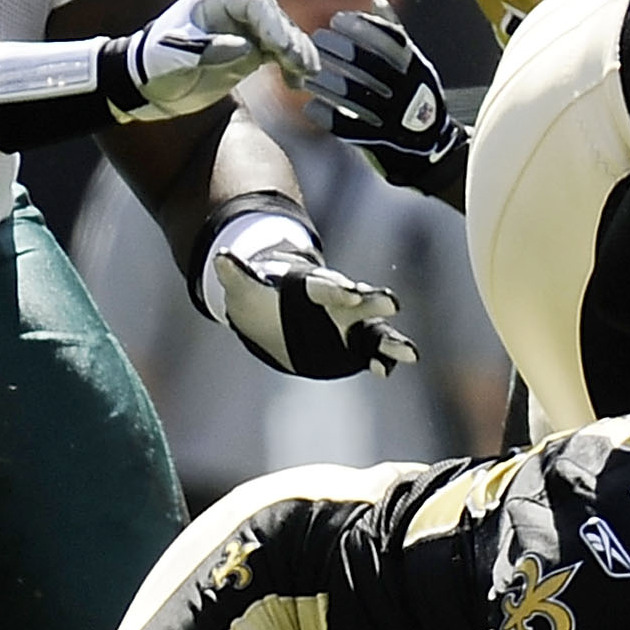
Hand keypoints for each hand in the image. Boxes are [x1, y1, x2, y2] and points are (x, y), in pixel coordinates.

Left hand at [109, 0, 319, 120]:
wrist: (141, 87)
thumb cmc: (152, 64)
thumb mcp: (173, 54)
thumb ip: (209, 49)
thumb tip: (248, 49)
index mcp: (213, 2)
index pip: (255, 3)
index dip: (273, 24)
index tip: (282, 48)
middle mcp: (232, 13)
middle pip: (274, 19)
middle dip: (291, 40)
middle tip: (301, 64)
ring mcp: (242, 33)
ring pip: (281, 37)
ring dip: (297, 54)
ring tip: (305, 75)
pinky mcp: (246, 54)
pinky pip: (277, 55)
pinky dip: (290, 66)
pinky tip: (297, 82)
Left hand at [213, 236, 416, 378]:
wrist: (274, 312)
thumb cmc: (262, 296)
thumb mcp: (245, 288)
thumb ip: (237, 274)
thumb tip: (218, 258)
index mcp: (313, 286)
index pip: (326, 285)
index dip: (336, 287)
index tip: (349, 291)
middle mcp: (338, 303)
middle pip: (360, 300)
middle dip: (375, 301)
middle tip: (392, 303)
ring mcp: (349, 325)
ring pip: (374, 330)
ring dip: (391, 340)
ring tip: (410, 353)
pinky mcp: (354, 346)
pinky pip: (372, 354)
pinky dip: (382, 362)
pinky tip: (387, 370)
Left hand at [308, 6, 467, 194]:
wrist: (431, 145)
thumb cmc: (416, 96)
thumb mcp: (414, 63)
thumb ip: (395, 35)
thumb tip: (377, 1)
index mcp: (417, 68)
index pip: (391, 42)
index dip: (363, 28)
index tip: (337, 20)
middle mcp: (409, 90)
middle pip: (372, 67)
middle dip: (341, 51)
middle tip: (316, 40)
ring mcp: (396, 117)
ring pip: (358, 97)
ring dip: (329, 84)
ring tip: (308, 73)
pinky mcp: (382, 140)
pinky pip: (352, 127)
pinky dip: (330, 116)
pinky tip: (311, 106)